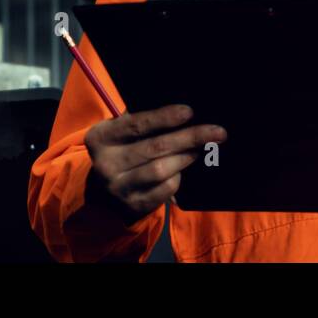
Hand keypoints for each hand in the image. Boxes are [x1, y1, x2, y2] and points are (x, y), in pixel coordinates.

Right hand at [84, 104, 226, 220]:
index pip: (136, 124)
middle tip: (217, 132)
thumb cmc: (122, 151)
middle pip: (155, 147)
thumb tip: (184, 113)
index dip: (164, 118)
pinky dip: (178, 177)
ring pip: (161, 170)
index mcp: (100, 137)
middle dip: (189, 138)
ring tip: (201, 149)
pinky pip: (164, 189)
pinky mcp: (132, 205)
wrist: (104, 192)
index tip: (189, 112)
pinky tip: (182, 169)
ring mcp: (118, 188)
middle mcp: (105, 164)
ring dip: (186, 157)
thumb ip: (142, 122)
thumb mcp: (120, 133)